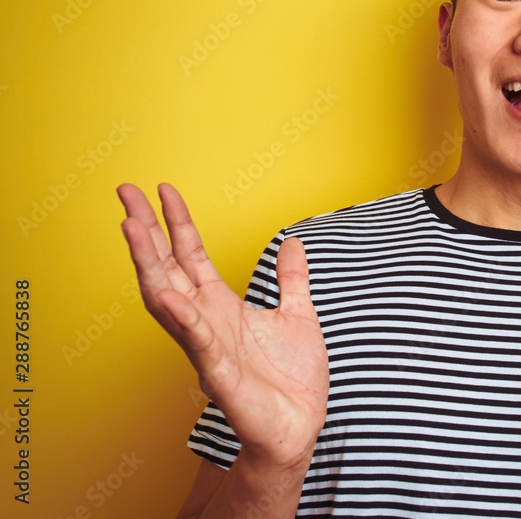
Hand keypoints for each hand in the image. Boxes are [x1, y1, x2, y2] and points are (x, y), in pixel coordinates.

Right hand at [118, 183, 328, 469]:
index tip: (162, 189)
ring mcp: (207, 348)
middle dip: (145, 231)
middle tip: (125, 192)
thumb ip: (290, 279)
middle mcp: (205, 322)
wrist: (301, 426)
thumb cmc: (292, 379)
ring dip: (148, 264)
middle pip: (166, 269)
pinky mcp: (218, 375)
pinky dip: (182, 318)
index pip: (189, 255)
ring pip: (167, 300)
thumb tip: (292, 242)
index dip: (176, 222)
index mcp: (221, 307)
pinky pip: (197, 342)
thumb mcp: (298, 315)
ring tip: (131, 227)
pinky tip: (168, 295)